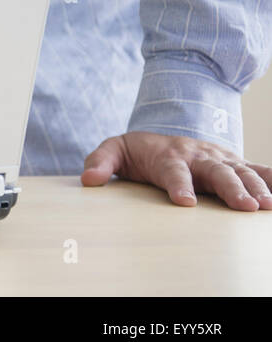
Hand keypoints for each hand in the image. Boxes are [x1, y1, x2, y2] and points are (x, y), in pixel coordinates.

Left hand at [82, 131, 271, 209]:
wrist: (160, 135)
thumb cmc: (138, 150)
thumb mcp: (114, 150)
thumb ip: (100, 162)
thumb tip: (88, 179)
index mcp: (168, 155)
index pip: (172, 171)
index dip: (179, 185)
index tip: (185, 201)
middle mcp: (197, 156)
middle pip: (215, 171)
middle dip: (230, 187)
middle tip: (244, 206)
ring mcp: (218, 159)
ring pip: (240, 171)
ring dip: (255, 186)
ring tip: (265, 205)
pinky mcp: (233, 164)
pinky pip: (257, 169)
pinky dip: (270, 178)